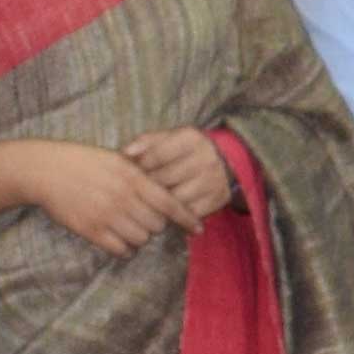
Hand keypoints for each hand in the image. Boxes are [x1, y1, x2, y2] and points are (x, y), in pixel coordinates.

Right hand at [4, 139, 186, 256]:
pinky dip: (124, 247)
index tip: (198, 229)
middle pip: (157, 225)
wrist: (46, 170)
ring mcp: (106, 215)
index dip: (187, 218)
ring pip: (140, 239)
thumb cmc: (84, 161)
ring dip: (139, 236)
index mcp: (132, 177)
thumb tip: (166, 189)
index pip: (170, 203)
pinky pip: (120, 249)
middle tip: (144, 217)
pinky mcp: (91, 230)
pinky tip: (119, 238)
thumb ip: (142, 174)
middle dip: (155, 224)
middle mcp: (123, 198)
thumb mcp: (117, 159)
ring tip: (129, 226)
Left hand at [118, 129, 239, 230]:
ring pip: (175, 199)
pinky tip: (164, 212)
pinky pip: (188, 213)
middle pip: (165, 178)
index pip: (157, 155)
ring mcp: (212, 181)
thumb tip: (125, 153)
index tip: (129, 173)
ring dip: (158, 204)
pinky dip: (174, 215)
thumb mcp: (170, 138)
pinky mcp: (216, 200)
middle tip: (133, 192)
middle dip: (146, 187)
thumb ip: (146, 142)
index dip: (139, 166)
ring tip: (146, 204)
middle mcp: (205, 159)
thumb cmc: (186, 150)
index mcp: (191, 139)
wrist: (227, 162)